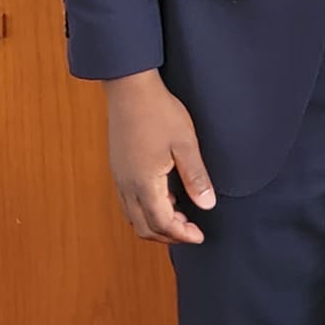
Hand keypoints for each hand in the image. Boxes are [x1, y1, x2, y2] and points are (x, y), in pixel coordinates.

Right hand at [103, 69, 215, 244]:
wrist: (130, 88)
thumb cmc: (159, 112)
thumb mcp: (185, 143)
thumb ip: (196, 177)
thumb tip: (207, 204)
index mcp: (144, 183)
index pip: (162, 223)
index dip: (182, 234)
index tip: (199, 235)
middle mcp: (127, 186)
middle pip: (144, 228)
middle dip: (168, 235)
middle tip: (191, 231)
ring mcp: (119, 178)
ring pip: (134, 217)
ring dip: (156, 224)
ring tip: (180, 216)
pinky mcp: (118, 169)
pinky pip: (129, 203)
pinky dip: (146, 210)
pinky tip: (165, 197)